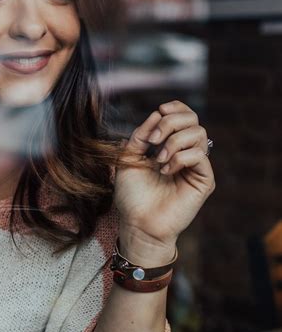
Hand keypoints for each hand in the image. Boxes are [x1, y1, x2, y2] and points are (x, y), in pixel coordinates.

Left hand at [114, 100, 214, 245]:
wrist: (137, 223)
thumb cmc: (132, 196)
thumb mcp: (128, 157)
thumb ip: (141, 134)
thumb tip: (156, 114)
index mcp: (171, 146)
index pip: (185, 116)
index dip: (176, 108)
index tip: (160, 110)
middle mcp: (186, 154)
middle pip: (194, 120)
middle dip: (172, 122)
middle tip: (154, 139)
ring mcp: (196, 167)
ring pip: (199, 134)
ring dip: (174, 142)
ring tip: (158, 160)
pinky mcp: (204, 180)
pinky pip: (199, 154)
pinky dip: (180, 157)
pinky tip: (166, 171)